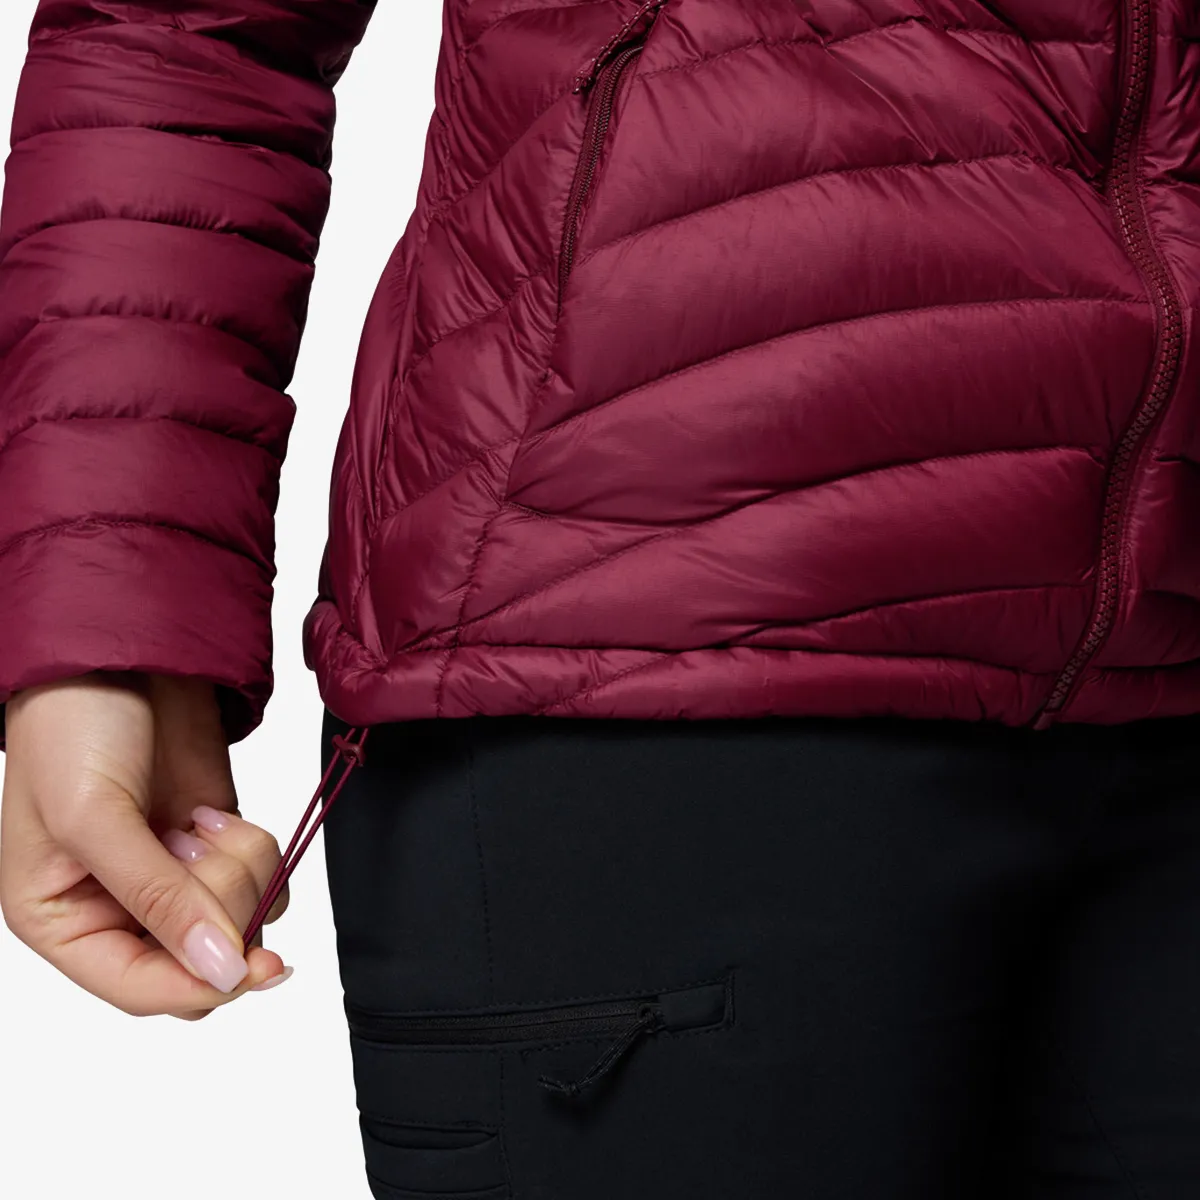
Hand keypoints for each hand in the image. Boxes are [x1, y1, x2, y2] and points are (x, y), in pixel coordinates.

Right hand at [0, 671, 289, 1017]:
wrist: (123, 655)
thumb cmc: (73, 731)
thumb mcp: (95, 821)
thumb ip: (156, 902)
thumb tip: (217, 971)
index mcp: (64, 921)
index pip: (141, 989)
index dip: (199, 984)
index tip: (250, 965)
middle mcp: (121, 909)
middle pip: (204, 962)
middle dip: (218, 908)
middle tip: (191, 848)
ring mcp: (176, 877)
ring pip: (242, 921)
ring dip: (236, 870)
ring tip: (193, 821)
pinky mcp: (218, 845)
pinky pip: (265, 881)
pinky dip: (256, 848)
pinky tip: (212, 812)